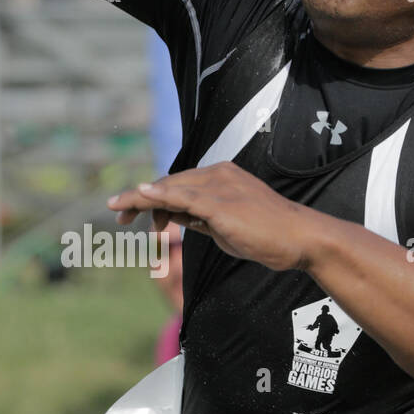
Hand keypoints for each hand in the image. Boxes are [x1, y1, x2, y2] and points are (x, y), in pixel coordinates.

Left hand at [107, 161, 320, 270]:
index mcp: (220, 177)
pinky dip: (160, 196)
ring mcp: (220, 187)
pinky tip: (141, 196)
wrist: (299, 238)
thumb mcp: (224, 226)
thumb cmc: (266, 236)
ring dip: (139, 198)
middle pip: (168, 183)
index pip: (177, 184)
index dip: (151, 197)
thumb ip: (199, 218)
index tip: (130, 211)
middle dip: (138, 198)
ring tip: (117, 208)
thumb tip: (172, 216)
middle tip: (115, 212)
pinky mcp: (221, 203)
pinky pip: (184, 197)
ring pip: (170, 188)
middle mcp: (217, 175)